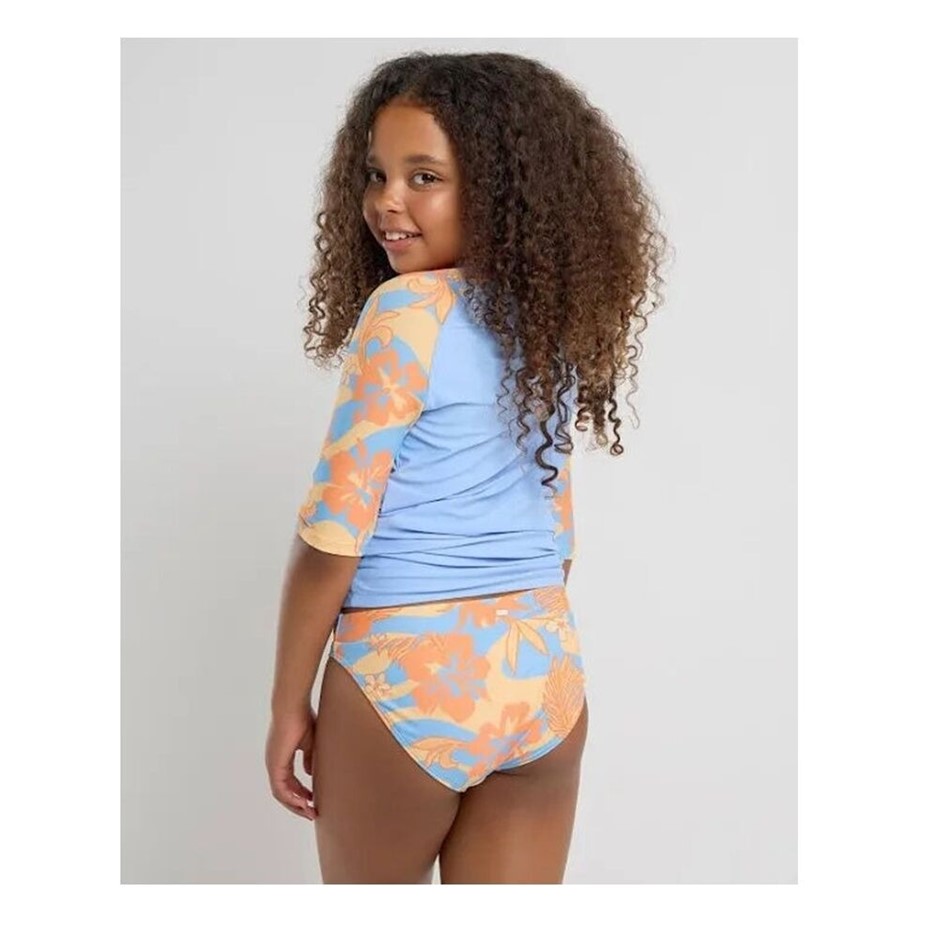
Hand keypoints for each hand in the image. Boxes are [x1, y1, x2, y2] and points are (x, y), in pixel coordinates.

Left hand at [265, 705, 317, 820]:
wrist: (292, 707)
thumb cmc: (302, 718)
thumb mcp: (308, 742)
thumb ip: (308, 758)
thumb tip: (309, 773)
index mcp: (281, 757)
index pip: (289, 782)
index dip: (302, 793)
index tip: (315, 800)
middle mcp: (275, 763)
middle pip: (284, 792)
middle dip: (299, 804)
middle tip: (313, 813)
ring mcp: (273, 765)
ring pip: (281, 794)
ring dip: (296, 805)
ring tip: (311, 812)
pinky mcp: (275, 765)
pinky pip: (280, 789)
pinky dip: (292, 799)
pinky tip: (305, 803)